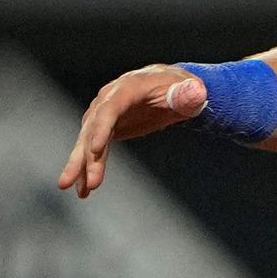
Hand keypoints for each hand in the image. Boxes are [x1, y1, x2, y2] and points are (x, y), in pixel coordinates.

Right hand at [59, 64, 203, 197]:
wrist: (169, 87)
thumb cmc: (179, 87)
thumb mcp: (189, 89)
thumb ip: (189, 94)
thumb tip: (196, 93)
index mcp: (127, 88)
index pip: (110, 108)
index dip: (101, 128)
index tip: (95, 149)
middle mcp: (109, 100)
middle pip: (94, 129)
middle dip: (87, 156)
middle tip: (87, 180)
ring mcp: (104, 115)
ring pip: (88, 142)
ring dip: (81, 167)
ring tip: (80, 191)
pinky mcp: (106, 129)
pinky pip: (93, 150)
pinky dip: (88, 168)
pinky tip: (84, 188)